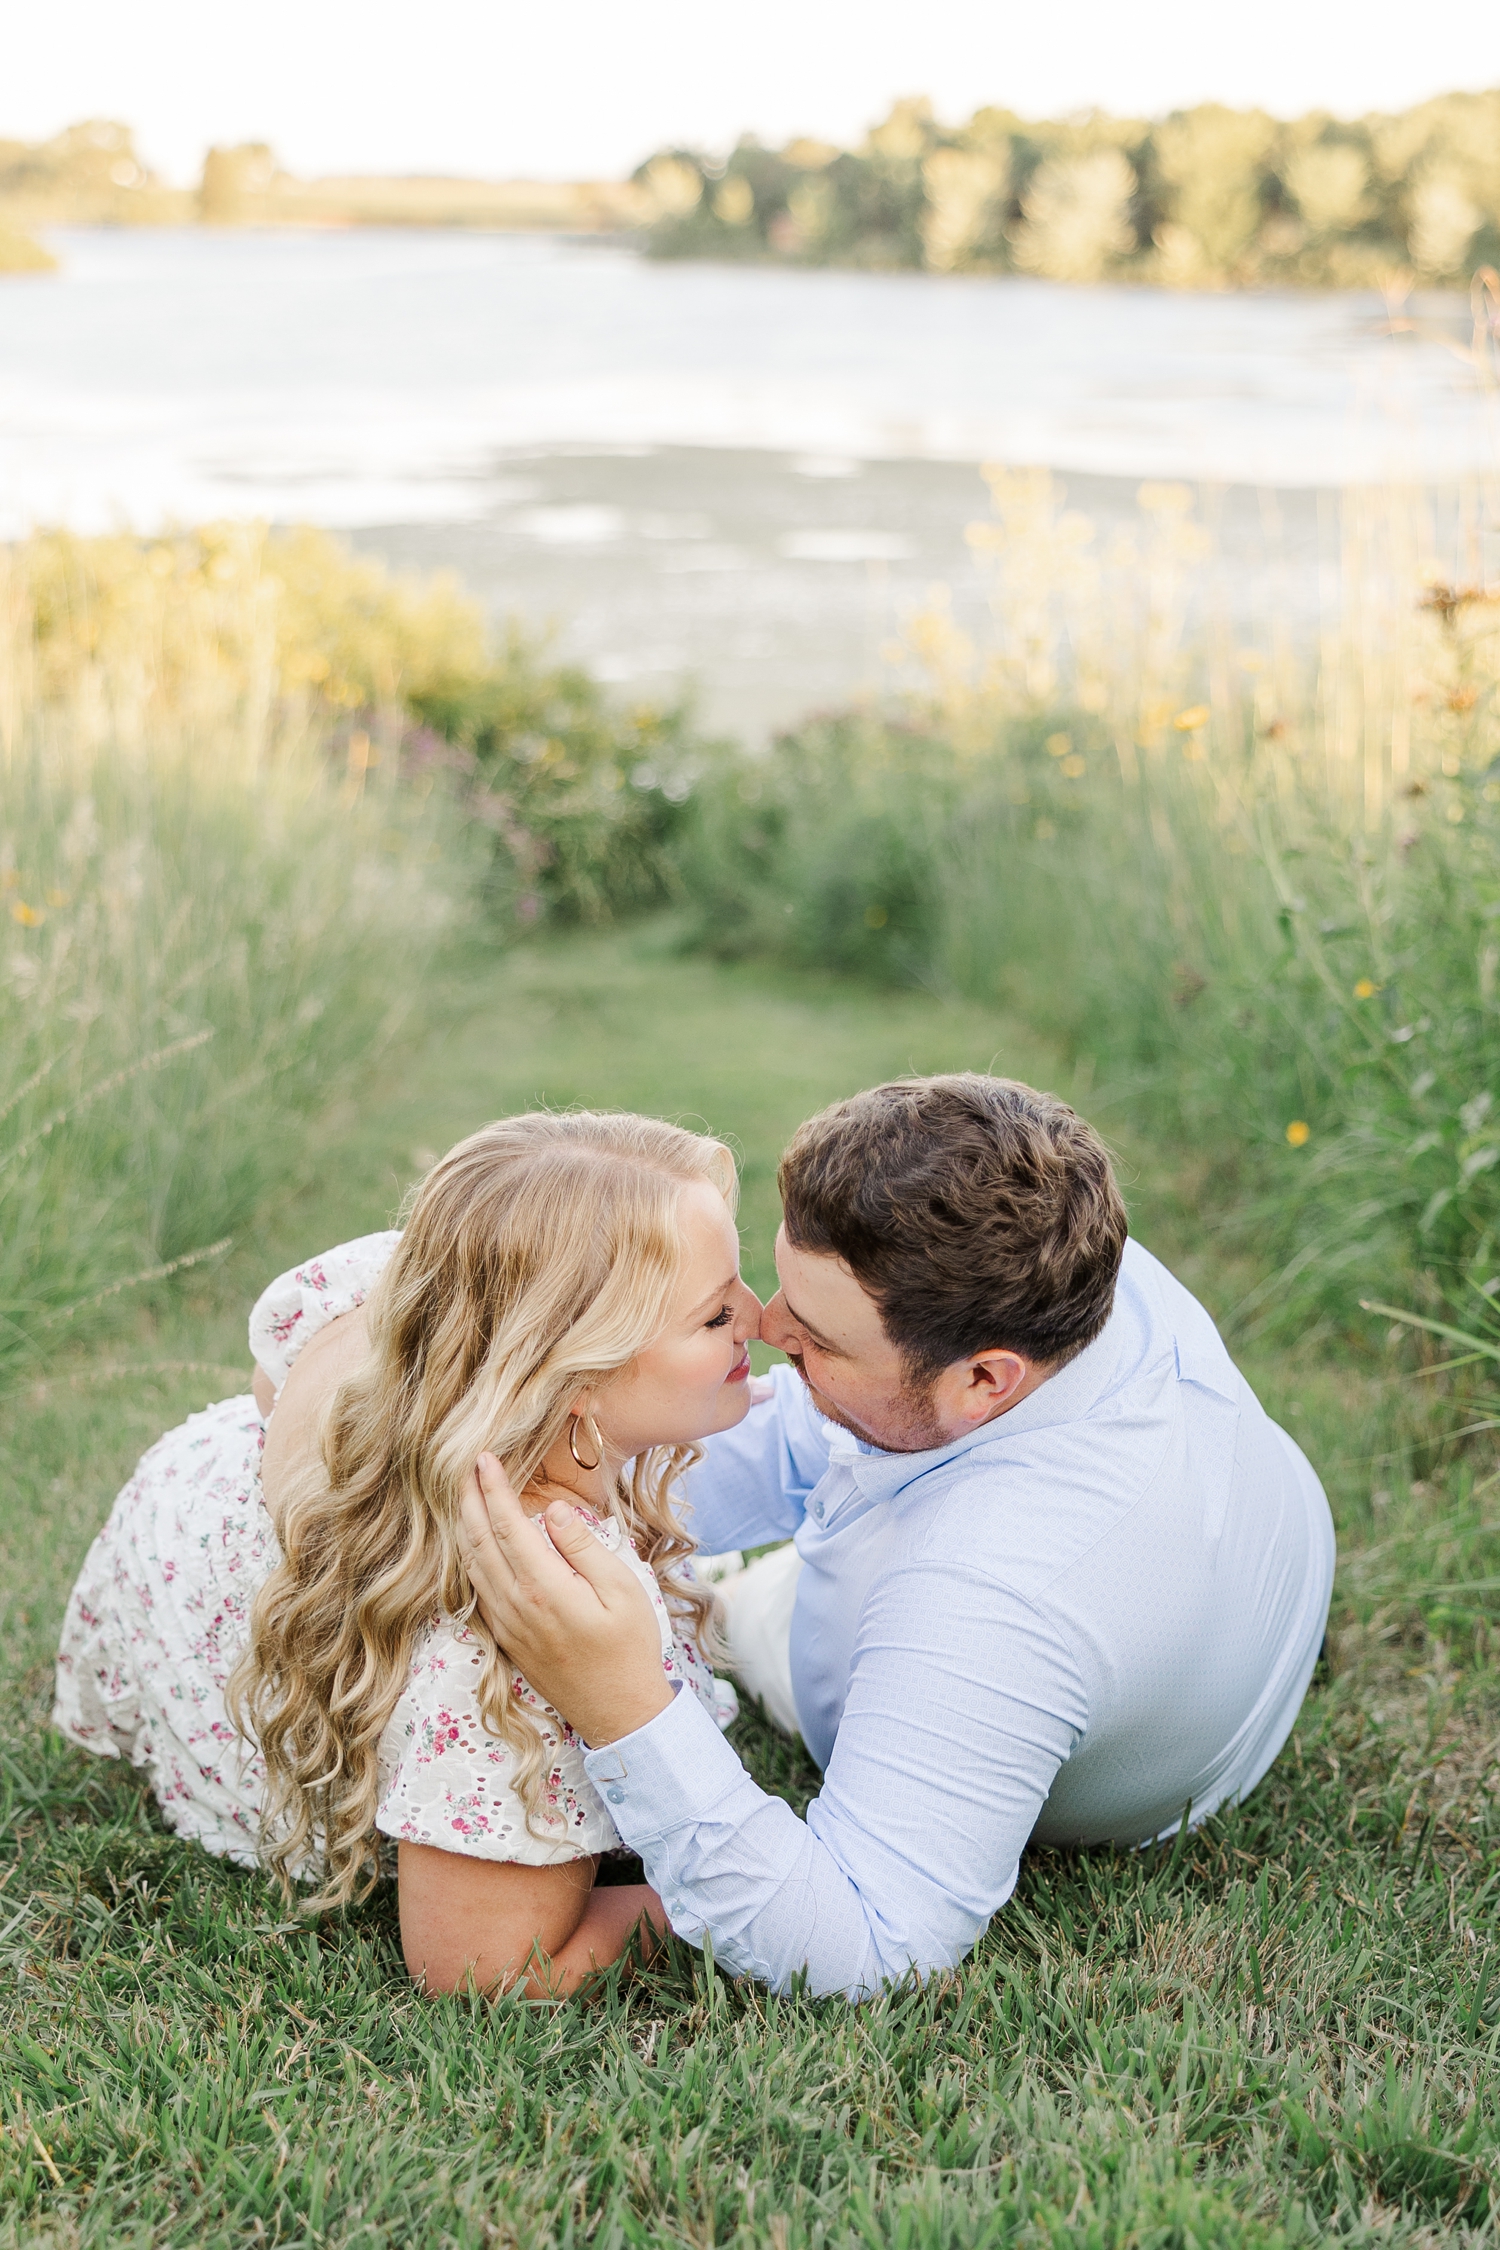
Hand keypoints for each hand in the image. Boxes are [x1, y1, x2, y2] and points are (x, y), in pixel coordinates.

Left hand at [459, 1454, 673, 1747]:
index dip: (493, 1489)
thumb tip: (551, 1510)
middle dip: (467, 1499)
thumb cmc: (630, 1648)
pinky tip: (473, 1543)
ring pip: (471, 1565)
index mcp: (544, 1588)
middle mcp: (515, 1605)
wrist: (619, 1712)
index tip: (484, 1458)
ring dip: (463, 1526)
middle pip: (478, 1541)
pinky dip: (469, 1557)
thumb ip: (583, 1547)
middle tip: (461, 1465)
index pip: (508, 1526)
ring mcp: (506, 1624)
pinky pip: (477, 1589)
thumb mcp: (622, 1590)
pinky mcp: (506, 1638)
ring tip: (462, 1495)